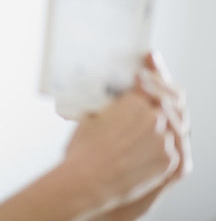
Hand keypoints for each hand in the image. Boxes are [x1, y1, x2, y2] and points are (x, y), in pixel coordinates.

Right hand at [64, 53, 190, 218]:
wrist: (87, 181)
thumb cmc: (83, 150)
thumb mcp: (90, 116)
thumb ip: (108, 104)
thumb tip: (107, 99)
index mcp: (134, 102)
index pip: (146, 84)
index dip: (145, 79)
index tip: (143, 74)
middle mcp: (155, 118)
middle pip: (162, 103)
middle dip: (155, 101)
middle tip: (149, 98)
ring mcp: (165, 140)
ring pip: (167, 126)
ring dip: (158, 125)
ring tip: (142, 131)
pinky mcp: (170, 161)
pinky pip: (171, 148)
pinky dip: (160, 146)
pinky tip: (145, 149)